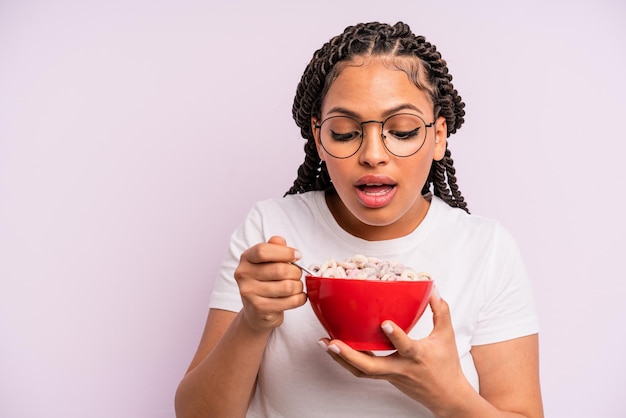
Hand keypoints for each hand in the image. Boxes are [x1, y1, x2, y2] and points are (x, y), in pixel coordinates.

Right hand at [235, 236, 306, 332]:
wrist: (256, 311)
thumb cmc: (265, 282)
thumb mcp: (268, 262)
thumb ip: (274, 249)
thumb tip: (280, 240)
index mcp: (246, 258)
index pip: (263, 250)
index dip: (285, 252)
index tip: (297, 255)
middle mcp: (244, 274)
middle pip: (279, 269)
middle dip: (296, 272)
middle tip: (297, 274)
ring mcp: (249, 292)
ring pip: (287, 286)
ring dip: (298, 286)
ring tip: (297, 286)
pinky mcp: (259, 308)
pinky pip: (289, 301)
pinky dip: (300, 298)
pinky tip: (298, 297)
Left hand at [319, 288, 471, 413]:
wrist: (446, 396)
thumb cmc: (446, 365)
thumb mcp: (447, 336)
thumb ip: (440, 311)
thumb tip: (432, 289)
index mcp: (417, 356)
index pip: (405, 347)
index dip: (395, 336)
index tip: (385, 323)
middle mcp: (400, 368)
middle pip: (371, 367)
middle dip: (349, 356)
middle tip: (332, 343)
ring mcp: (390, 375)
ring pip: (361, 372)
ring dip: (341, 359)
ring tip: (324, 344)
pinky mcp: (384, 377)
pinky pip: (362, 371)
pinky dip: (347, 361)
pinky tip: (334, 348)